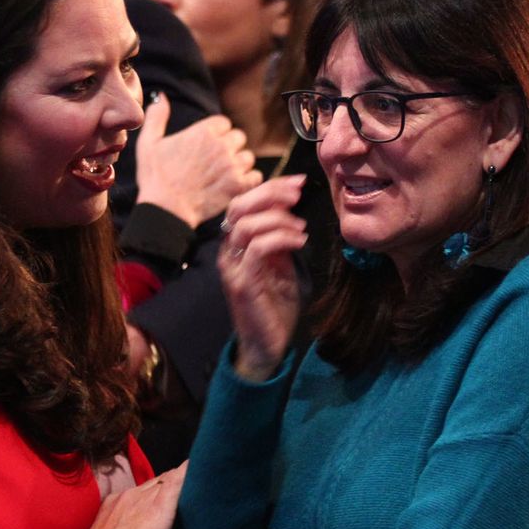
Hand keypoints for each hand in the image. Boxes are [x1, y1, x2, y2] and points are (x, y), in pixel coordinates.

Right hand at [135, 94, 261, 227]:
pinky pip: (256, 176)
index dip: (217, 133)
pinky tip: (235, 185)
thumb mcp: (148, 143)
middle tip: (216, 161)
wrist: (165, 209)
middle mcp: (221, 145)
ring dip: (239, 164)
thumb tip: (161, 97)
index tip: (208, 146)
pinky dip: (248, 180)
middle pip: (239, 137)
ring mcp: (231, 166)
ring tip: (224, 174)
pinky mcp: (238, 186)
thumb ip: (157, 117)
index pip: (224, 123)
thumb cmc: (155, 177)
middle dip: (230, 146)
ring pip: (248, 157)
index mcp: (203, 131)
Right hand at [218, 176, 307, 380]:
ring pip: (245, 226)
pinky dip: (280, 239)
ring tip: (300, 228)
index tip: (297, 183)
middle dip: (269, 194)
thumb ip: (280, 240)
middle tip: (297, 193)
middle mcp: (229, 253)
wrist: (267, 345)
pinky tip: (299, 241)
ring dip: (277, 220)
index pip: (244, 204)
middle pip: (238, 207)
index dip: (269, 188)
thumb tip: (289, 211)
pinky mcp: (241, 284)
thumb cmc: (274, 306)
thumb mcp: (281, 265)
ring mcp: (232, 268)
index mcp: (237, 245)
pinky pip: (256, 250)